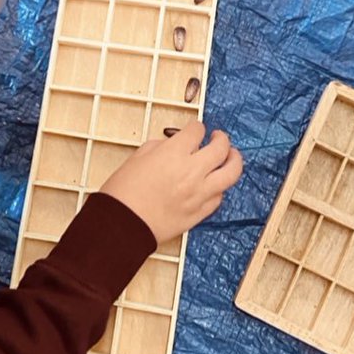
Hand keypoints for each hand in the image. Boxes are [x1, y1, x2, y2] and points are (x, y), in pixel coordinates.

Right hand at [100, 122, 242, 243]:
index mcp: (174, 153)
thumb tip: (172, 146)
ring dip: (234, 161)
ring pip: (231, 174)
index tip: (195, 130)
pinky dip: (219, 188)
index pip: (196, 131)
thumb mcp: (137, 158)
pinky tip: (215, 184)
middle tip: (219, 138)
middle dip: (222, 139)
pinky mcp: (198, 214)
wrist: (119, 226)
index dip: (196, 128)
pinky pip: (218, 198)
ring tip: (231, 157)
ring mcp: (198, 194)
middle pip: (221, 148)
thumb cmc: (122, 194)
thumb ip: (160, 147)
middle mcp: (191, 172)